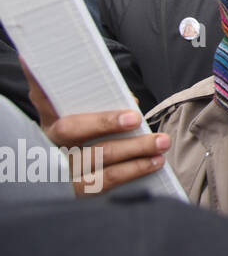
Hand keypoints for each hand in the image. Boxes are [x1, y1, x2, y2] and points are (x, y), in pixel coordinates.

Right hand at [24, 62, 167, 196]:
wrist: (80, 178)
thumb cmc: (91, 139)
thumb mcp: (89, 119)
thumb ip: (104, 104)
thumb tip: (128, 101)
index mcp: (50, 120)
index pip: (42, 97)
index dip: (39, 82)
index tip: (42, 63)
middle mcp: (50, 143)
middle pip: (71, 131)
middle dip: (104, 122)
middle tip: (134, 117)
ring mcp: (61, 170)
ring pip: (96, 158)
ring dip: (133, 150)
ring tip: (160, 142)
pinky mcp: (76, 192)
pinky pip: (106, 182)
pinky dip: (133, 171)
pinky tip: (154, 162)